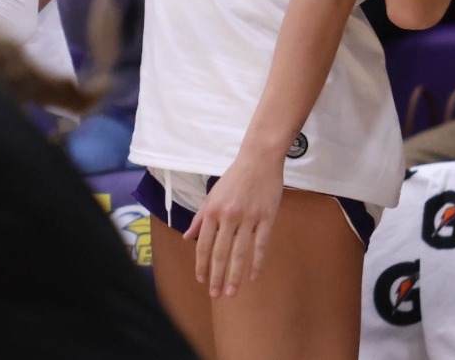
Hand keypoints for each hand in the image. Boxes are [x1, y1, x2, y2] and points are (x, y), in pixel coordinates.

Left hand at [185, 148, 282, 296]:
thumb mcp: (212, 195)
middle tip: (215, 295)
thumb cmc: (234, 178)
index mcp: (212, 211)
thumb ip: (200, 218)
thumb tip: (187, 237)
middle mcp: (228, 216)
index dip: (202, 264)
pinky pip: (261, 245)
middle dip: (217, 276)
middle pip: (221, 252)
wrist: (259, 160)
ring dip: (234, 275)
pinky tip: (253, 276)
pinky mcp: (266, 218)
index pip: (204, 244)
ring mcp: (249, 218)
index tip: (201, 280)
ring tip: (231, 293)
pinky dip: (257, 262)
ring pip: (240, 253)